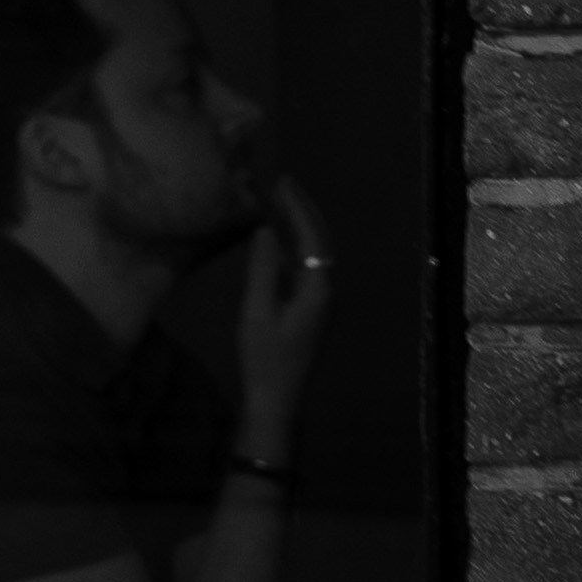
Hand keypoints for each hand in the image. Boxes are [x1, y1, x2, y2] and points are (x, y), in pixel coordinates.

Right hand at [235, 175, 333, 459]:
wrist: (277, 400)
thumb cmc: (265, 358)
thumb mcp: (257, 312)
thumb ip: (262, 269)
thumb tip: (264, 229)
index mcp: (317, 289)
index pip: (311, 236)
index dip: (297, 207)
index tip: (281, 181)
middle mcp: (325, 290)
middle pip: (319, 240)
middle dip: (302, 210)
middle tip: (281, 183)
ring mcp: (319, 301)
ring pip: (314, 253)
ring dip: (299, 226)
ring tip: (277, 202)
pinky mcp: (310, 309)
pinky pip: (306, 266)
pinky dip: (293, 246)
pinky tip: (276, 240)